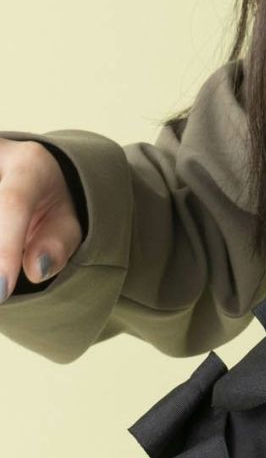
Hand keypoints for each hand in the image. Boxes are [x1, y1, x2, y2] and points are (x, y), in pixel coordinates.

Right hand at [0, 138, 84, 301]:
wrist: (29, 173)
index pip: (12, 204)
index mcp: (30, 165)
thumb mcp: (66, 225)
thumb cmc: (47, 205)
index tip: (0, 292)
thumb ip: (57, 246)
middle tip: (2, 284)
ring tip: (7, 262)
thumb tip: (37, 269)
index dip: (4, 250)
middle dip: (0, 250)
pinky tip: (1, 255)